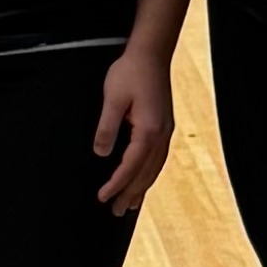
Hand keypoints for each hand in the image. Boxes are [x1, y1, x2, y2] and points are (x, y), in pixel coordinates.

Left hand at [93, 41, 175, 213]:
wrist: (151, 54)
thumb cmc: (131, 72)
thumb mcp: (112, 98)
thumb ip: (106, 127)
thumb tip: (101, 152)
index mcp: (149, 130)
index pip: (131, 166)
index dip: (116, 184)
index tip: (103, 197)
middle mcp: (161, 135)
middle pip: (146, 173)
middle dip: (130, 194)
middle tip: (116, 212)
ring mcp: (165, 131)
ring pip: (154, 168)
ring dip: (142, 188)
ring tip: (130, 204)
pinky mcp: (164, 126)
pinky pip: (157, 159)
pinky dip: (149, 174)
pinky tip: (143, 179)